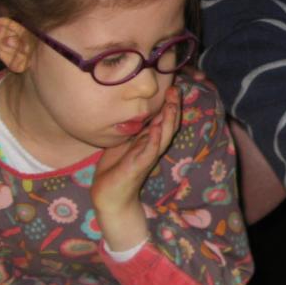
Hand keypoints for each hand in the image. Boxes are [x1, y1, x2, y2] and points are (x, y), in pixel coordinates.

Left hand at [91, 86, 180, 249]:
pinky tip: (155, 129)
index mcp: (148, 141)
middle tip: (176, 90)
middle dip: (173, 108)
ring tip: (172, 104)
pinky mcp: (138, 167)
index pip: (163, 120)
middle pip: (168, 125)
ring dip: (168, 120)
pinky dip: (153, 140)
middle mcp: (151, 148)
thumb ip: (131, 130)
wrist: (109, 197)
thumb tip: (132, 111)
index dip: (169, 105)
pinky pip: (148, 152)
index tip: (172, 87)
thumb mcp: (123, 144)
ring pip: (162, 136)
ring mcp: (146, 157)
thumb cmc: (114, 170)